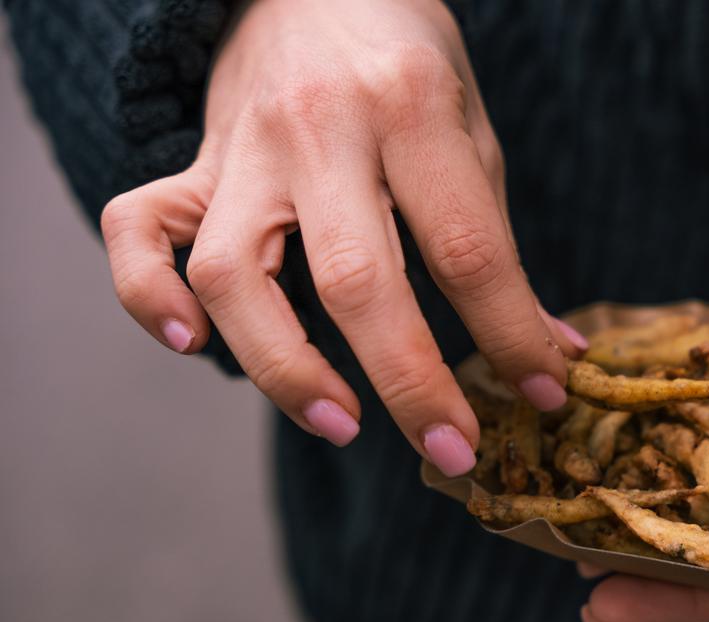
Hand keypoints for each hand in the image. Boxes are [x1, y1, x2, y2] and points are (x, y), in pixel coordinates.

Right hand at [99, 0, 585, 475]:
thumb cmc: (408, 60)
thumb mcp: (472, 129)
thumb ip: (498, 241)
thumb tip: (553, 353)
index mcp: (410, 108)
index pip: (465, 249)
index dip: (510, 335)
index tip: (544, 394)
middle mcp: (318, 128)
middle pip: (355, 281)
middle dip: (412, 385)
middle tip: (454, 453)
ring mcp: (242, 148)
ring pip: (232, 276)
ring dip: (285, 368)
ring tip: (342, 424)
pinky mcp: (191, 162)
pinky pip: (135, 231)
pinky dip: (148, 296)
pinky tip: (194, 347)